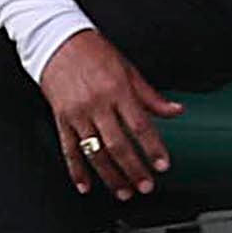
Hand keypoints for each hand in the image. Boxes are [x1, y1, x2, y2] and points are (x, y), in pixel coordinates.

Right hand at [36, 30, 178, 200]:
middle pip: (118, 144)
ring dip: (110, 176)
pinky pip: (69, 149)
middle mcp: (97, 103)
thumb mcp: (128, 69)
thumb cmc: (93, 51)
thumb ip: (150, 96)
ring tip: (123, 191)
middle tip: (145, 186)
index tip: (162, 164)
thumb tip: (175, 111)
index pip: (140, 125)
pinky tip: (85, 185)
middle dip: (134, 169)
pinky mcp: (60, 118)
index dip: (152, 148)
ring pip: (95, 152)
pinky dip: (76, 170)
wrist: (56, 40)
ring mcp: (77, 113)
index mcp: (118, 89)